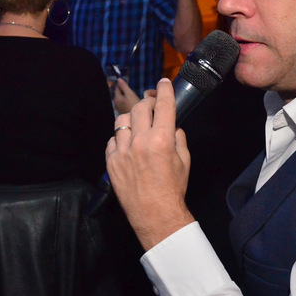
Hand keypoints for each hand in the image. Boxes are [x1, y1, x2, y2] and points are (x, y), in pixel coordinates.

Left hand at [106, 78, 194, 249]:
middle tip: (153, 107)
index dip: (164, 90)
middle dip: (148, 103)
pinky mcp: (111, 161)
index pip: (163, 105)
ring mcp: (122, 151)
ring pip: (123, 120)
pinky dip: (121, 139)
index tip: (163, 82)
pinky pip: (113, 140)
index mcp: (162, 140)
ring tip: (139, 127)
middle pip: (141, 108)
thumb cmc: (173, 188)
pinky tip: (128, 146)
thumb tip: (171, 125)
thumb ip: (178, 137)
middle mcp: (140, 142)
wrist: (154, 214)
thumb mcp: (184, 160)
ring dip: (133, 119)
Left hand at [113, 78, 141, 113]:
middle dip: (125, 91)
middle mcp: (116, 103)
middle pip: (119, 93)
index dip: (122, 85)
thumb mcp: (130, 94)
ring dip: (126, 96)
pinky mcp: (123, 111)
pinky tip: (133, 103)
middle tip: (132, 92)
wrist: (137, 117)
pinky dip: (127, 101)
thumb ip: (124, 86)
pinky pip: (124, 103)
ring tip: (133, 97)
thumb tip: (119, 79)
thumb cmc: (134, 105)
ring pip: (122, 98)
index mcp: (116, 98)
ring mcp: (119, 108)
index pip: (117, 87)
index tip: (129, 85)